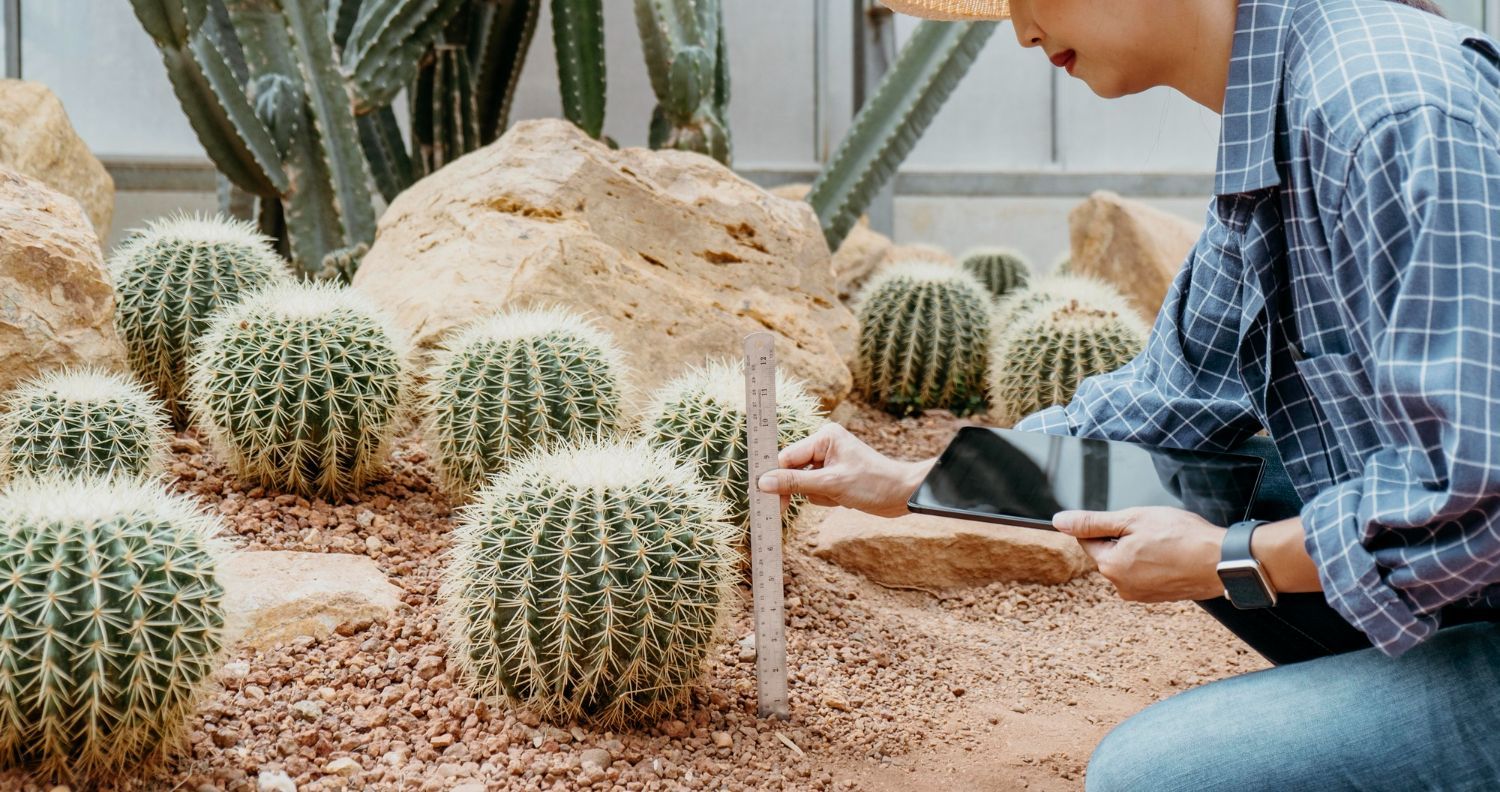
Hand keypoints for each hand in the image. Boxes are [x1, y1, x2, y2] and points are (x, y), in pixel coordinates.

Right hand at [755, 423, 931, 518]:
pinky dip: (825, 499)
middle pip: (792, 470)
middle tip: (782, 510)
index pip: (787, 457)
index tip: (763, 495)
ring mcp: (828, 461)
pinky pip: (815, 491)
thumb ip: (795, 483)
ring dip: (817, 495)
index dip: (775, 477)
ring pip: (803, 483)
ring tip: (838, 496)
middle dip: (798, 489)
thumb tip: (763, 483)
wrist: (903, 495)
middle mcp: (824, 445)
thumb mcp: (831, 484)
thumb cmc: (873, 483)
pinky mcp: (833, 476)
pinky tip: (842, 499)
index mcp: (824, 437)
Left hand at [1053, 507, 1226, 601]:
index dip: (1105, 524)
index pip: (1087, 540)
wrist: (1222, 561)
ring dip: (1141, 549)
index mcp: (1110, 566)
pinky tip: (1172, 554)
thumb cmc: (1182, 537)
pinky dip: (1155, 561)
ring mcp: (1141, 594)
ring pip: (1128, 562)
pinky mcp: (1158, 596)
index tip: (1127, 520)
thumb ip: (1092, 522)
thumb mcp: (1132, 519)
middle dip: (1124, 537)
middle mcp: (1121, 586)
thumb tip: (1060, 522)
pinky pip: (1146, 572)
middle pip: (1109, 552)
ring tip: (1166, 542)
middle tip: (1152, 530)